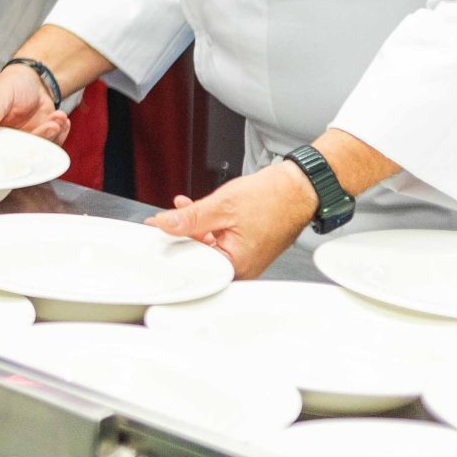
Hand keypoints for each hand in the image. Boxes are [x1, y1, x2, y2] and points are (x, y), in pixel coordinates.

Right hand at [0, 62, 72, 146]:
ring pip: (37, 151)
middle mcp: (3, 141)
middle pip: (18, 153)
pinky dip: (60, 134)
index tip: (22, 142)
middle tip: (51, 126)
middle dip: (37, 139)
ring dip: (52, 135)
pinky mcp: (40, 141)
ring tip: (58, 117)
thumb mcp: (0, 93)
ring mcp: (23, 142)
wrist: (34, 80)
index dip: (5, 150)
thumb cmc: (12, 84)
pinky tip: (62, 119)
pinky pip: (51, 146)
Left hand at [147, 163, 319, 278]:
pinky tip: (197, 209)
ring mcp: (246, 258)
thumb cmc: (272, 199)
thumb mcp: (220, 206)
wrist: (299, 188)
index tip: (156, 233)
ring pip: (209, 244)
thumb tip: (164, 224)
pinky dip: (208, 224)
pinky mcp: (248, 247)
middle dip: (182, 233)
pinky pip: (221, 239)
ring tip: (183, 207)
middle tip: (167, 219)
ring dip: (194, 225)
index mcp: (235, 264)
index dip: (172, 245)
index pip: (193, 263)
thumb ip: (189, 218)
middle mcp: (242, 267)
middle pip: (200, 254)